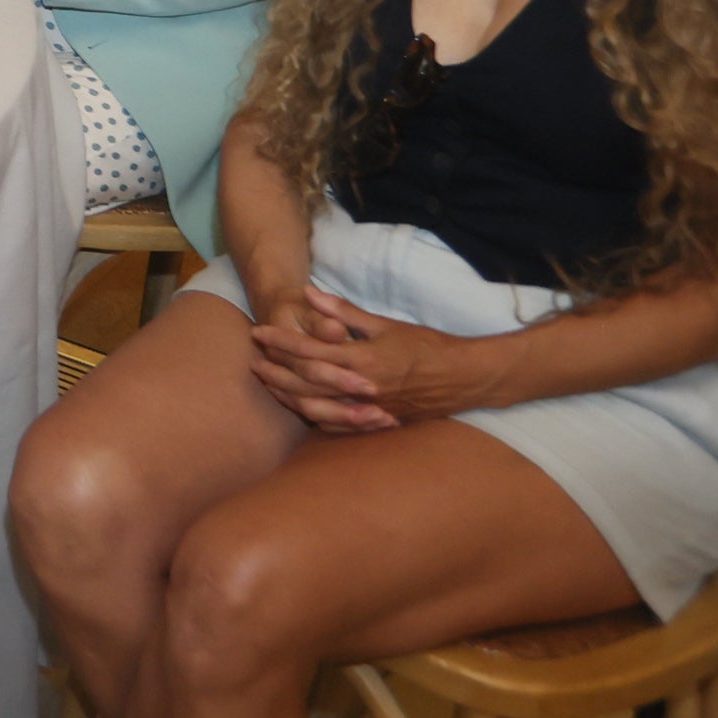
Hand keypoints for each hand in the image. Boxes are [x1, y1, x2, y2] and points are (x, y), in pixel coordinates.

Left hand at [247, 287, 503, 429]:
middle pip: (306, 384)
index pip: (309, 351)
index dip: (280, 342)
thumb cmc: (427, 345)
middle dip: (276, 372)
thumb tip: (310, 293)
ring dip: (289, 396)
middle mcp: (361, 389)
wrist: (466, 377)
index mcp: (361, 360)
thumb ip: (344, 312)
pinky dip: (317, 417)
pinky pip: (339, 425)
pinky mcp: (378, 421)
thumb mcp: (385, 324)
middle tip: (252, 362)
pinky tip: (301, 410)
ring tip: (268, 384)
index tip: (257, 333)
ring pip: (318, 407)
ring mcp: (369, 409)